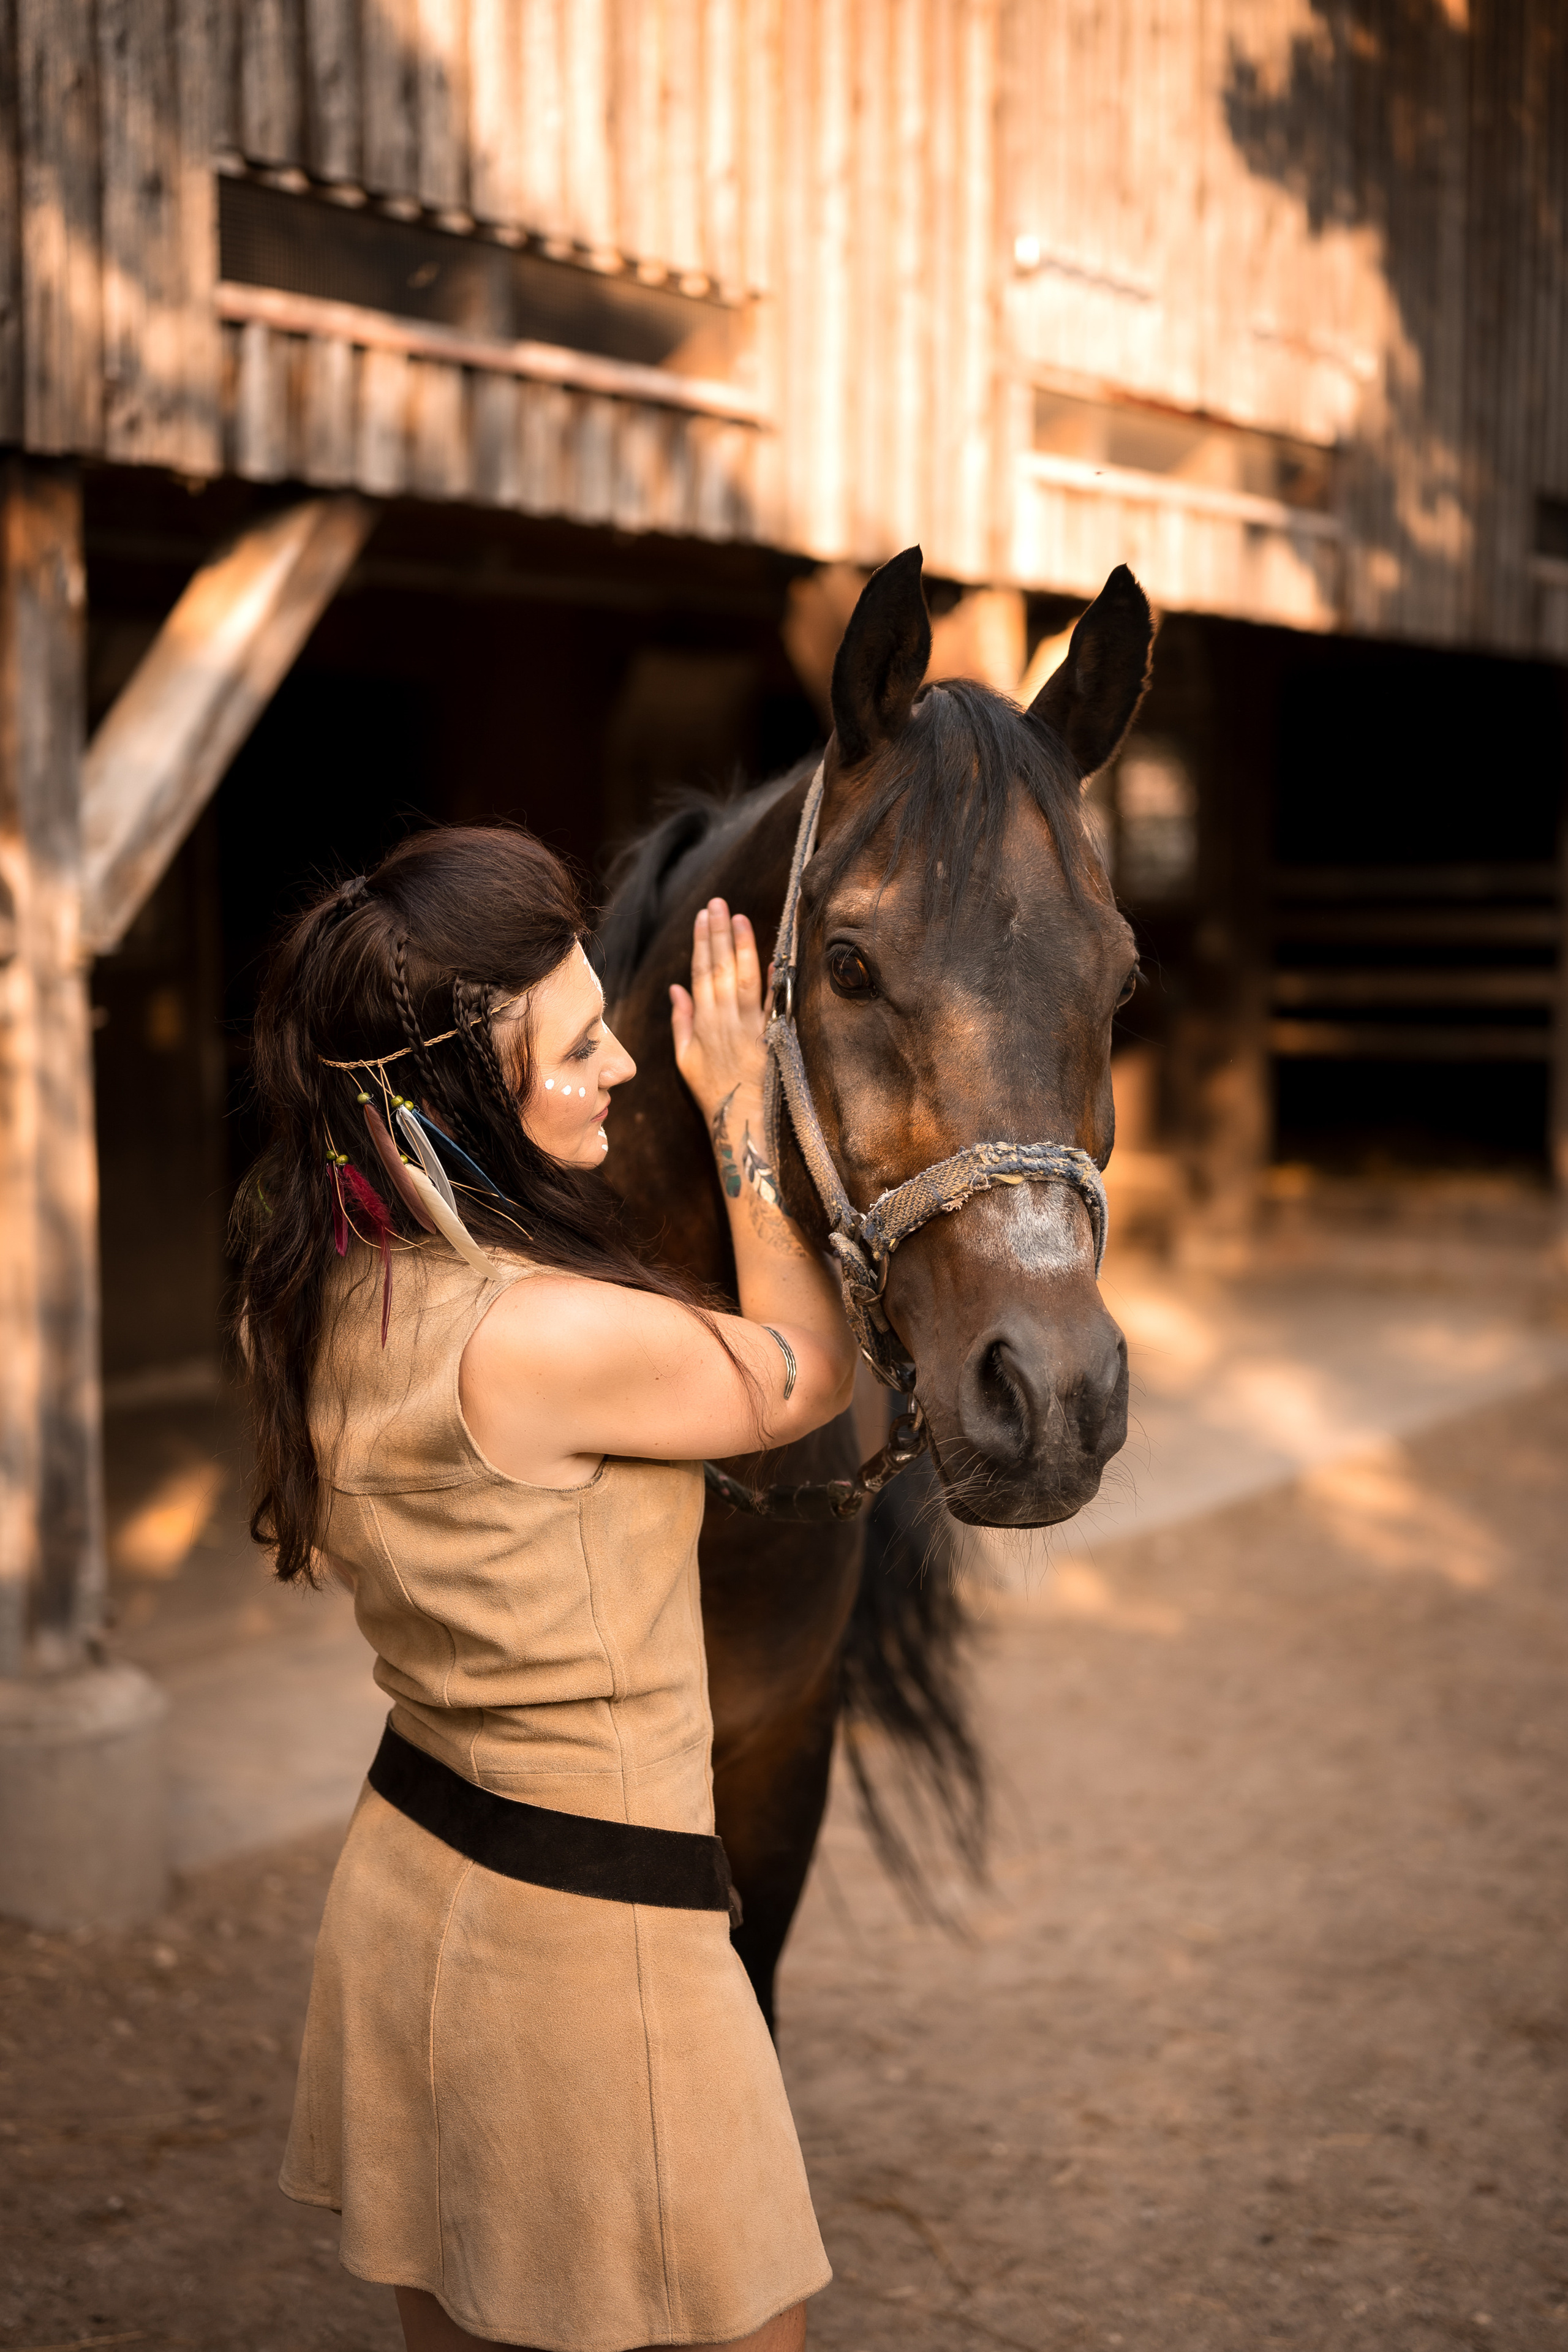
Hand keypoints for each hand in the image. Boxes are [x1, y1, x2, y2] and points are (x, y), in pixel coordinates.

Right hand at [670, 900, 767, 1120]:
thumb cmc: (712, 1090)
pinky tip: (775, 955)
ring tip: (740, 917)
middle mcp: (725, 1019)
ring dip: (742, 946)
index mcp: (703, 1023)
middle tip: (719, 903)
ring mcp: (749, 1026)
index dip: (702, 942)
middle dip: (719, 933)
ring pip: (744, 978)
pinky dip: (774, 980)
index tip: (703, 916)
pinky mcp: (770, 1035)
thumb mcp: (685, 1058)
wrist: (741, 1118)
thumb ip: (682, 1021)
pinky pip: (773, 1003)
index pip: (701, 973)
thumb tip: (676, 988)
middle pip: (720, 968)